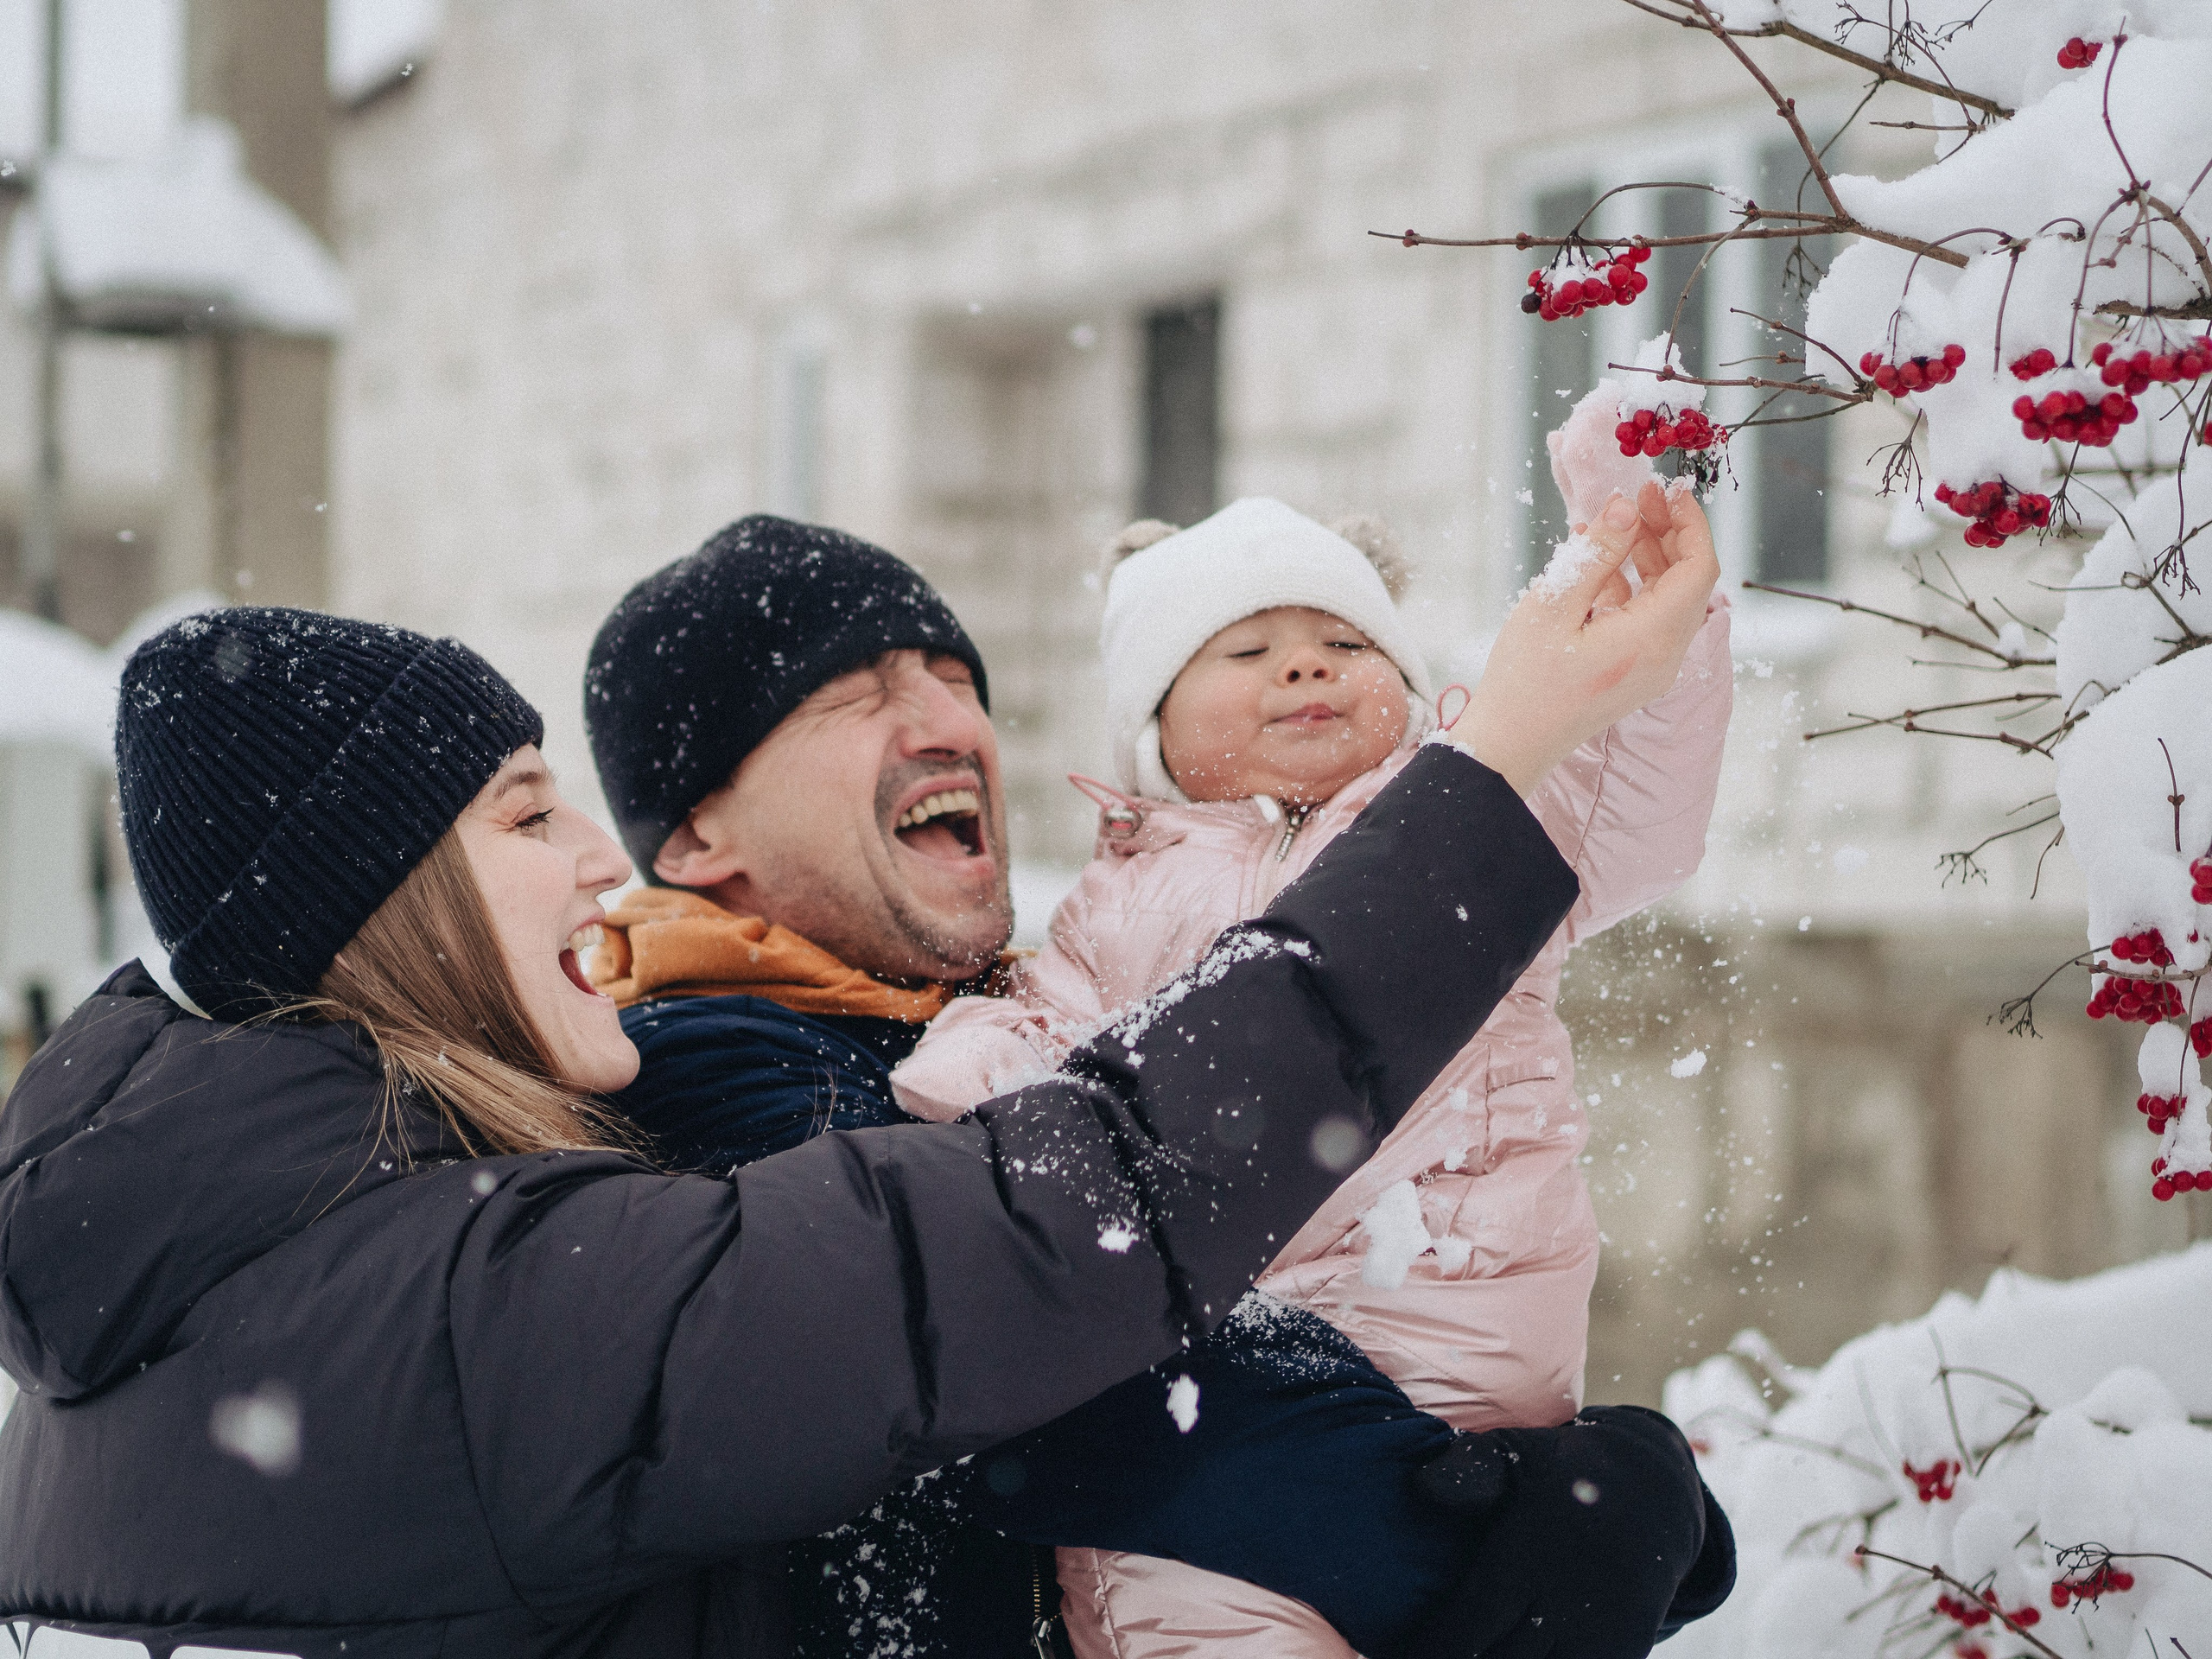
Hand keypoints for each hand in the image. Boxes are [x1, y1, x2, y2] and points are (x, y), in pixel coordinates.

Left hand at [1395, 1405, 1733, 1658]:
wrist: (1658, 1495)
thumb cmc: (1563, 1471)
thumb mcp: (1520, 1451)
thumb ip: (1470, 1468)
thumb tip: (1420, 1489)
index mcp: (1529, 1555)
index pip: (1463, 1631)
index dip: (1425, 1653)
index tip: (1386, 1654)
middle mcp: (1566, 1604)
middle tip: (1393, 1657)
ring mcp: (1599, 1637)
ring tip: (1454, 1651)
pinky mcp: (1624, 1652)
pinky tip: (1509, 1651)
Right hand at [1448, 482, 1718, 794]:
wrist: (1511, 745)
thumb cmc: (1525, 681)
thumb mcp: (1555, 604)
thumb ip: (1597, 552)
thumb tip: (1626, 507)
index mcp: (1653, 637)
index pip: (1699, 568)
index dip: (1689, 523)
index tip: (1666, 490)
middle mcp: (1666, 655)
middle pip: (1688, 582)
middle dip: (1668, 533)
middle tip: (1637, 499)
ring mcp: (1653, 669)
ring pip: (1669, 600)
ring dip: (1648, 558)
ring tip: (1613, 525)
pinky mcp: (1636, 674)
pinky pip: (1649, 621)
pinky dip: (1632, 587)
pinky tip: (1597, 566)